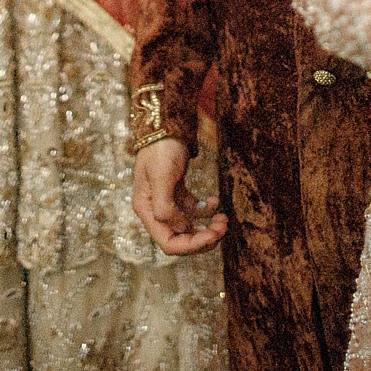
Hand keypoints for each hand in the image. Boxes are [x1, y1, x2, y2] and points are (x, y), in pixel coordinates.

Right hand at [133, 137, 227, 254]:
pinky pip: (192, 210)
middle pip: (180, 237)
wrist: (166, 125)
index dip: (192, 245)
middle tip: (223, 227)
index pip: (169, 243)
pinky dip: (205, 210)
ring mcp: (165, 201)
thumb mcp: (162, 177)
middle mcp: (154, 210)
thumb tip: (179, 228)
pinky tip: (214, 201)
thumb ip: (166, 207)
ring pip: (188, 226)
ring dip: (207, 226)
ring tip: (223, 219)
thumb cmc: (161, 149)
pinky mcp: (176, 192)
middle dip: (203, 237)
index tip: (213, 236)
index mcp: (146, 210)